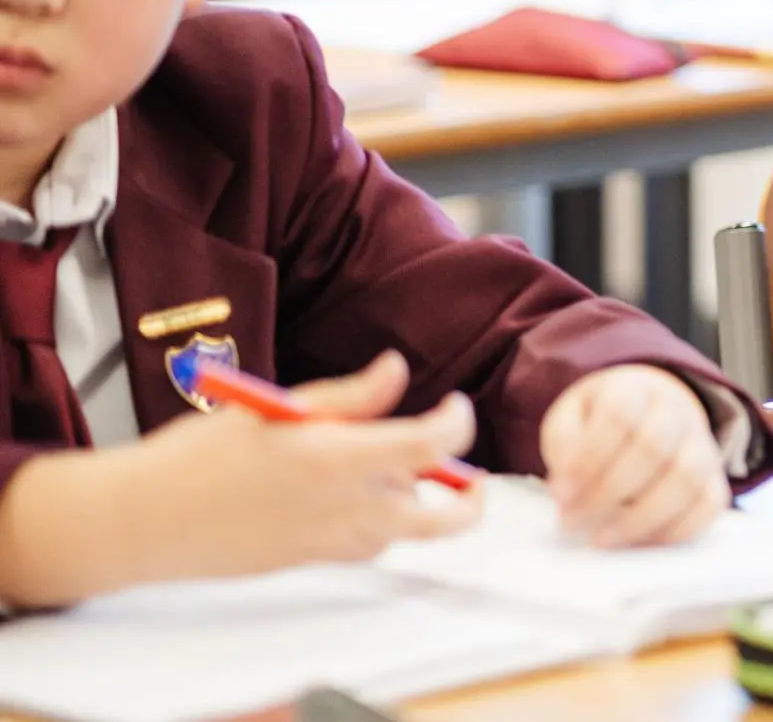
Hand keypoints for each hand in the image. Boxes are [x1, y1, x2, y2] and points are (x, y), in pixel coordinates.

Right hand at [148, 352, 479, 575]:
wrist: (145, 521)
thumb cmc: (199, 457)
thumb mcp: (275, 408)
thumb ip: (348, 396)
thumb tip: (396, 369)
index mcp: (334, 459)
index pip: (431, 446)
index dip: (457, 424)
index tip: (454, 406)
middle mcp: (343, 508)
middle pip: (442, 518)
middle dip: (469, 500)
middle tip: (470, 476)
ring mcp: (329, 542)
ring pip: (406, 531)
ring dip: (415, 504)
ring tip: (393, 468)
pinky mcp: (312, 561)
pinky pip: (369, 546)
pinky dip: (379, 524)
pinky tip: (353, 495)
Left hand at [541, 365, 728, 547]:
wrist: (650, 412)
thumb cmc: (600, 422)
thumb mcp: (571, 417)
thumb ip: (564, 444)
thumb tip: (566, 489)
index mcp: (634, 389)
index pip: (619, 414)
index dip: (588, 457)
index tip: (560, 494)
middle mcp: (677, 411)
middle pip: (653, 447)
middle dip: (608, 493)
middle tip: (573, 522)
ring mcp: (702, 444)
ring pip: (686, 478)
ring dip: (640, 518)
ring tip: (602, 538)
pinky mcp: (714, 477)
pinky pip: (710, 504)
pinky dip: (677, 529)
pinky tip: (640, 542)